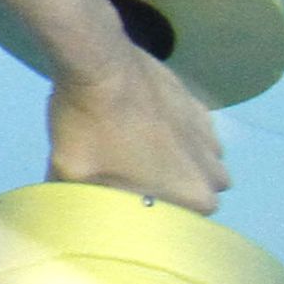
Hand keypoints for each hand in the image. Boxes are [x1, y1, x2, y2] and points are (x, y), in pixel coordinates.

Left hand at [45, 41, 230, 212]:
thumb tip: (73, 212)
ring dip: (178, 161)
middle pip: (197, 192)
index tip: (131, 205)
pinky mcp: (197, 103)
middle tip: (133, 179)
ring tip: (138, 150)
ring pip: (200, 162)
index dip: (156, 216)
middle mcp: (211, 168)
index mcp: (193, 194)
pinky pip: (194, 132)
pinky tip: (145, 123)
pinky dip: (177, 134)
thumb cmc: (88, 126)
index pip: (185, 222)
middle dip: (172, 190)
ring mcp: (208, 132)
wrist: (97, 61)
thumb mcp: (72, 177)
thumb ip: (82, 202)